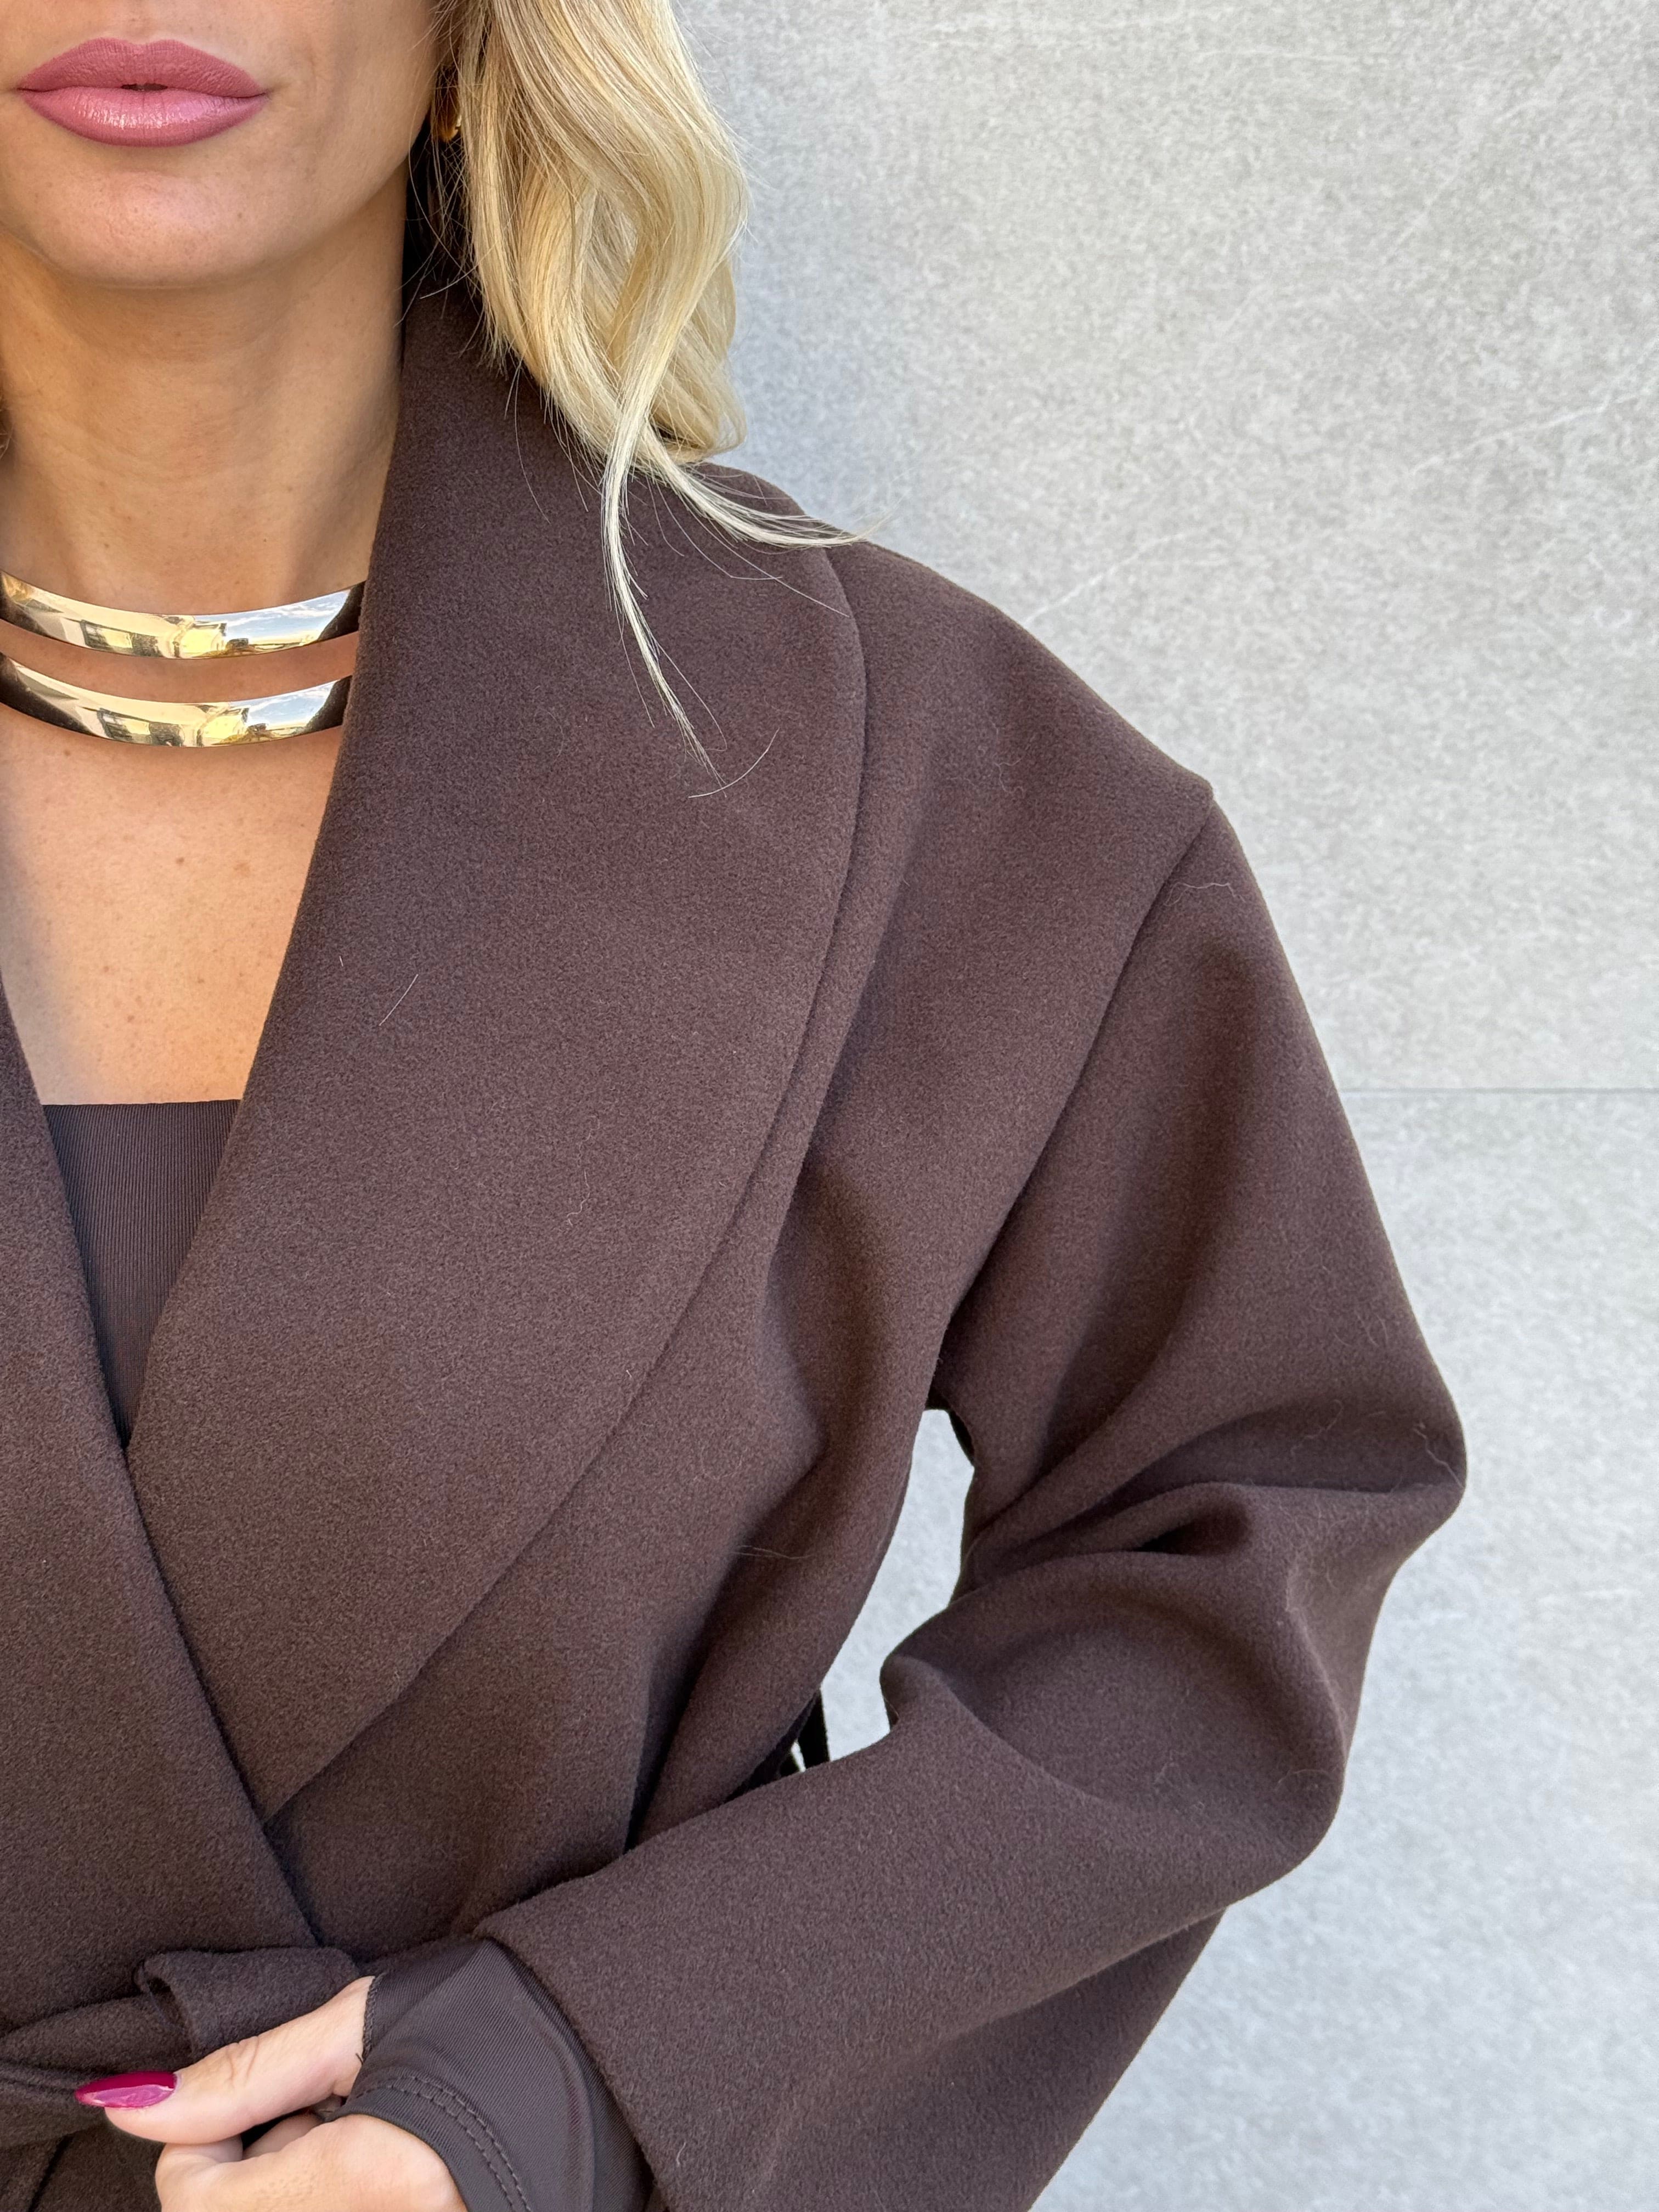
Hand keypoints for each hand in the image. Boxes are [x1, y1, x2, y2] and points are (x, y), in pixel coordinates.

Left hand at [80, 1976, 463, 2209]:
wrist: (613, 2055)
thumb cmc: (497, 2017)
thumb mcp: (365, 2022)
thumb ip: (246, 2074)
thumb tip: (130, 2108)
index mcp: (373, 2179)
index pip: (199, 2207)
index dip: (209, 2143)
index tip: (272, 2099)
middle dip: (250, 2178)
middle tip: (318, 2116)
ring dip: (289, 2200)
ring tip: (356, 2145)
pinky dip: (334, 2211)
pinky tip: (382, 2179)